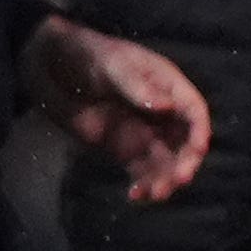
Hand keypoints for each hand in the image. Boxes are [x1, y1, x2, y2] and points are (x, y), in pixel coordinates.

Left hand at [24, 16, 208, 202]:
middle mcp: (162, 113)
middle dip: (185, 162)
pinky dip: (143, 186)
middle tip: (178, 178)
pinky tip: (135, 196)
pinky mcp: (125, 150)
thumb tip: (166, 106)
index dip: (199, 130)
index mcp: (167, 86)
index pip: (193, 110)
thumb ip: (136, 85)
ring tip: (155, 194)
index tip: (198, 149)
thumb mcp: (111, 65)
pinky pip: (141, 172)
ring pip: (165, 162)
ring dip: (165, 180)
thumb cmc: (85, 55)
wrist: (51, 68)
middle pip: (184, 142)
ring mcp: (144, 133)